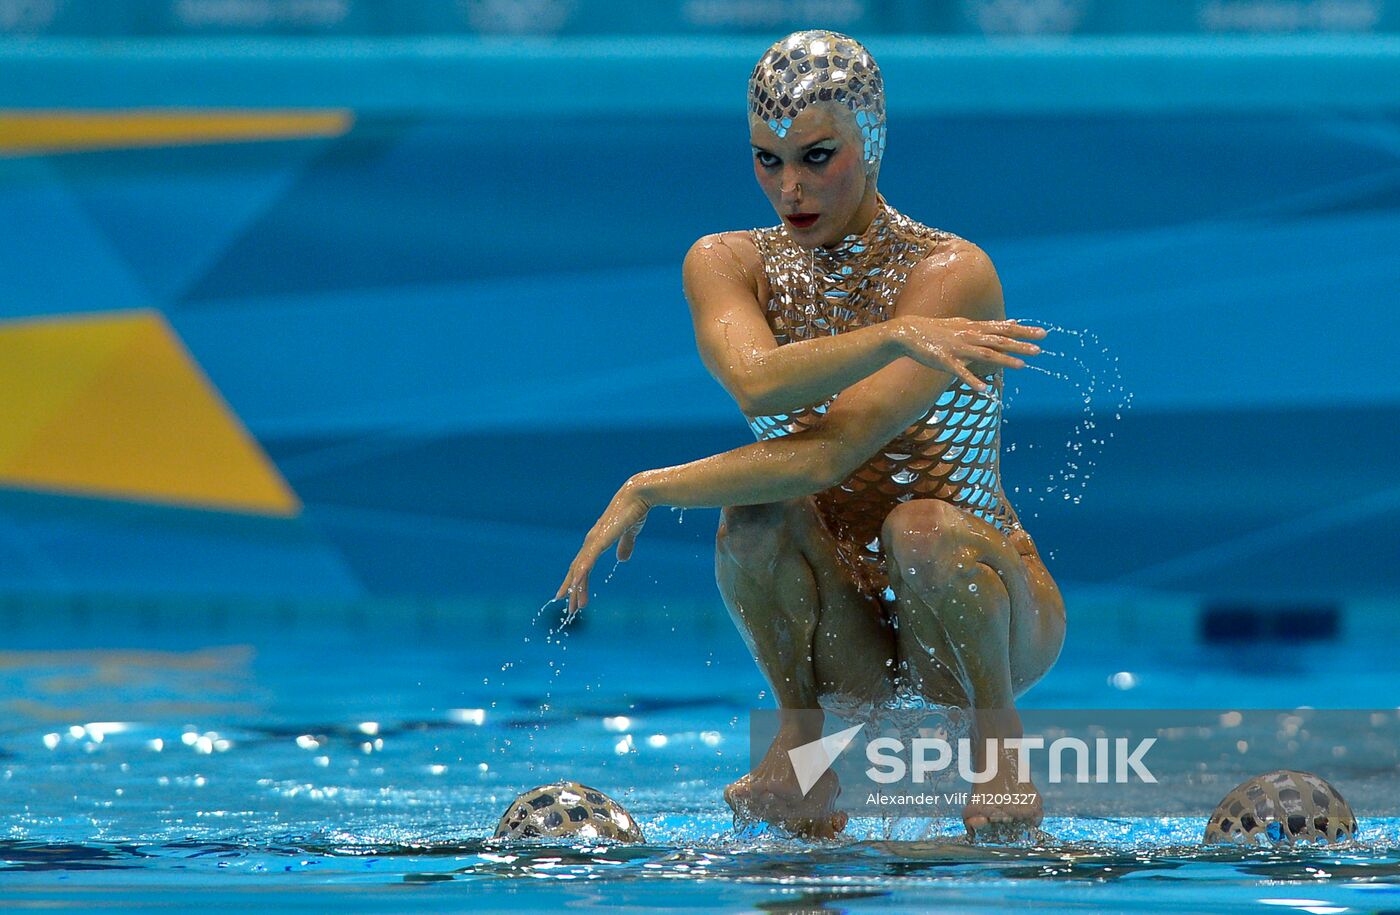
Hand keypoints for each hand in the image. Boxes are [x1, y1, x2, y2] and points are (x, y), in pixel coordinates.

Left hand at [554, 477, 651, 620]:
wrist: (638, 495)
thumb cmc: (635, 511)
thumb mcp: (630, 534)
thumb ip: (625, 546)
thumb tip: (622, 559)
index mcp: (597, 541)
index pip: (582, 565)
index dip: (576, 581)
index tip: (571, 595)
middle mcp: (591, 542)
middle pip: (576, 570)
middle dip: (572, 590)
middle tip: (570, 609)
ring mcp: (594, 541)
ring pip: (580, 570)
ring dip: (576, 589)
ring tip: (575, 607)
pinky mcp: (600, 540)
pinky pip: (588, 561)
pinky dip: (581, 574)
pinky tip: (576, 585)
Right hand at [893, 317, 1046, 391]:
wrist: (910, 331)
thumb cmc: (938, 329)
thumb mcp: (965, 323)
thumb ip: (988, 326)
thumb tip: (1012, 322)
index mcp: (975, 328)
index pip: (1004, 329)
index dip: (1024, 332)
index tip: (1043, 334)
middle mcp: (970, 336)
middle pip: (999, 341)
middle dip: (1020, 345)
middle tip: (1039, 350)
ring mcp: (958, 348)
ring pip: (985, 354)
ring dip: (1004, 360)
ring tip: (1022, 366)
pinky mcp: (945, 360)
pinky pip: (961, 371)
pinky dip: (972, 380)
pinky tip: (985, 390)